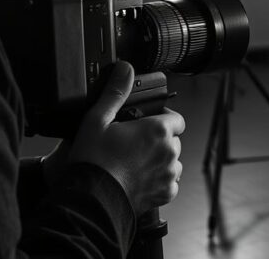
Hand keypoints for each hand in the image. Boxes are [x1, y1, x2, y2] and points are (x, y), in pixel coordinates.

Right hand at [69, 62, 185, 214]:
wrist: (92, 199)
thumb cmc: (94, 161)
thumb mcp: (98, 119)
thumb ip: (115, 92)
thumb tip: (125, 69)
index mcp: (157, 130)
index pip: (176, 119)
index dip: (162, 119)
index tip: (148, 123)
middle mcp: (169, 151)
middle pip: (173, 140)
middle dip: (158, 140)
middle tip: (135, 144)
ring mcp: (169, 174)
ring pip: (172, 162)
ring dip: (160, 161)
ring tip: (135, 162)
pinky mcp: (166, 194)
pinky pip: (169, 183)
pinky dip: (158, 181)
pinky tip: (138, 178)